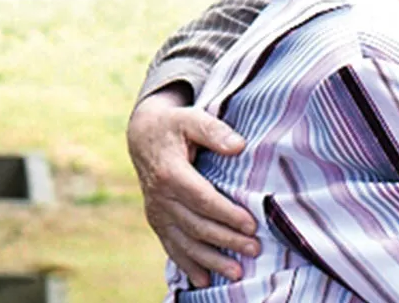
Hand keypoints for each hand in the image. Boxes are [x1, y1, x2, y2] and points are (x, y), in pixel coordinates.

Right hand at [127, 86, 259, 286]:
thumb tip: (238, 146)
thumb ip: (215, 130)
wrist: (143, 135)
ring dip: (211, 260)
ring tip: (237, 272)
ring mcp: (157, 212)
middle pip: (196, 225)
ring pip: (185, 242)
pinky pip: (171, 247)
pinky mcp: (157, 221)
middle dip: (226, 240)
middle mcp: (160, 197)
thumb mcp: (192, 118)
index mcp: (170, 173)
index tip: (251, 224)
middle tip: (255, 249)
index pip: (202, 199)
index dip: (226, 214)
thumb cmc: (175, 125)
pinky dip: (187, 265)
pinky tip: (204, 281)